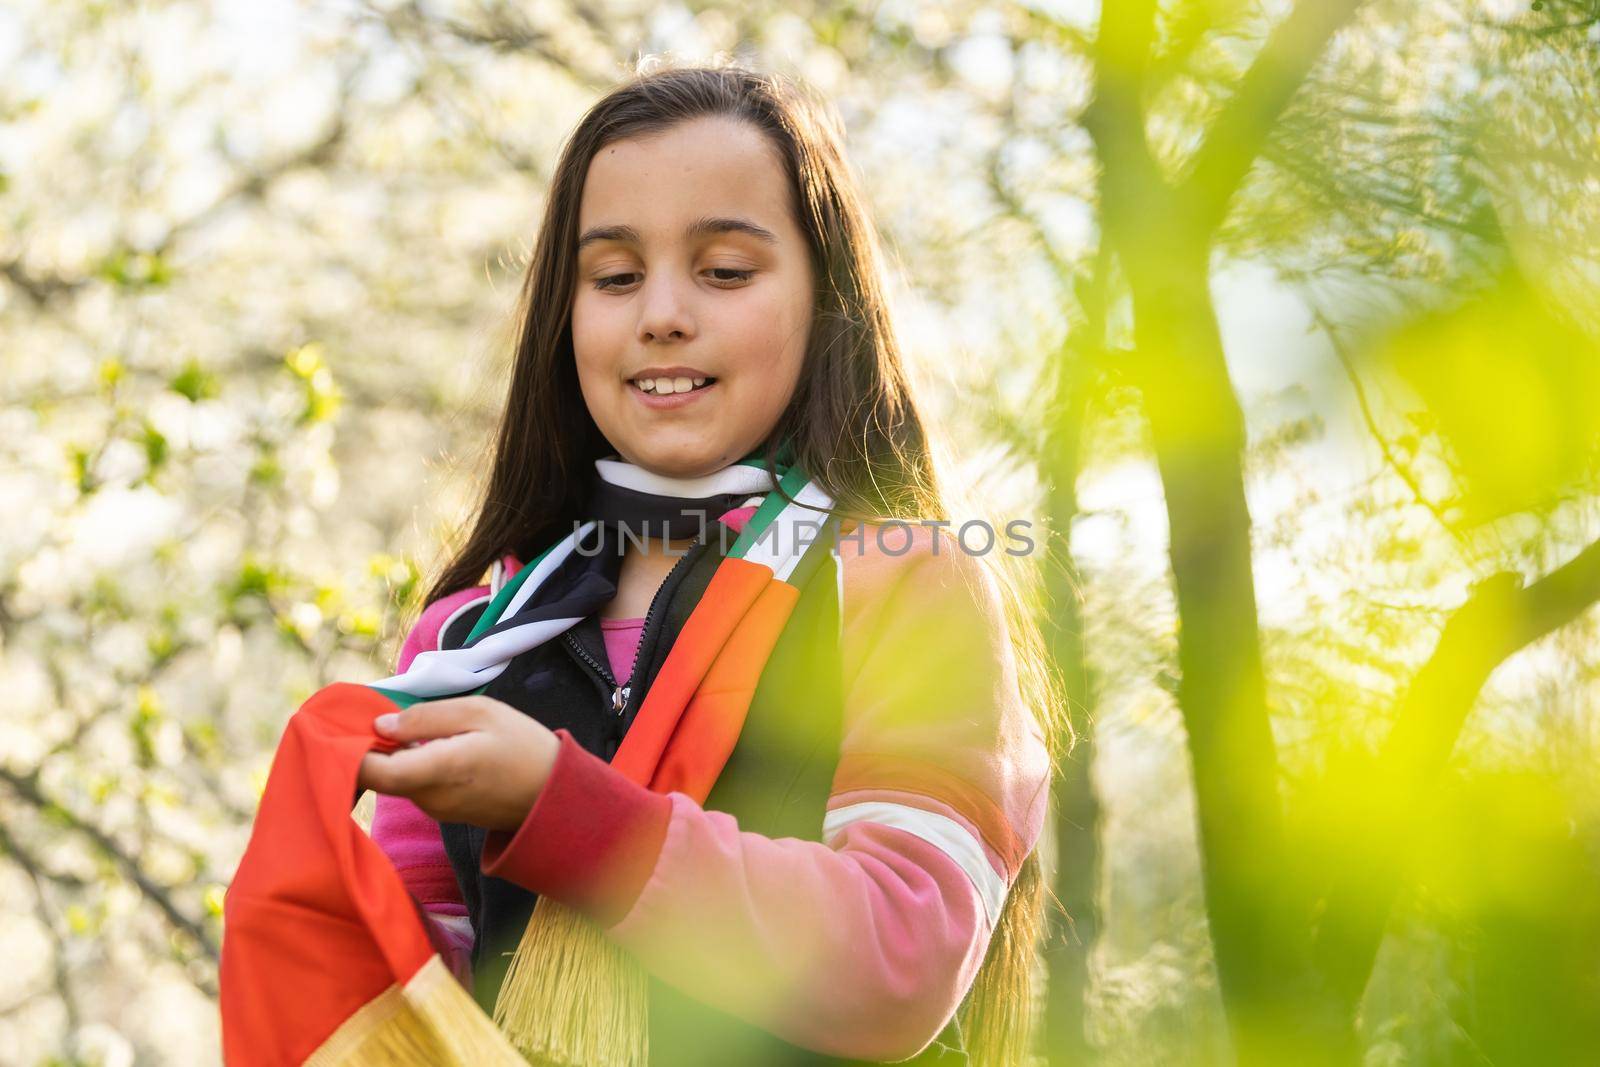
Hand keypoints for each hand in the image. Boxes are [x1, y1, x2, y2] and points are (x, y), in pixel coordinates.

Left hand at [357, 695, 559, 831]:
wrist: (554, 793)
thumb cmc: (521, 745)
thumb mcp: (480, 713)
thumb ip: (428, 718)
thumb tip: (380, 725)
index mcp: (440, 769)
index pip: (375, 772)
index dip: (353, 752)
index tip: (347, 727)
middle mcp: (430, 797)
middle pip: (380, 776)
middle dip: (372, 748)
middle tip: (376, 715)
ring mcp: (435, 809)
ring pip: (397, 779)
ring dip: (395, 755)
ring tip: (412, 727)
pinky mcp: (442, 812)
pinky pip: (415, 785)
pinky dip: (412, 765)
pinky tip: (431, 746)